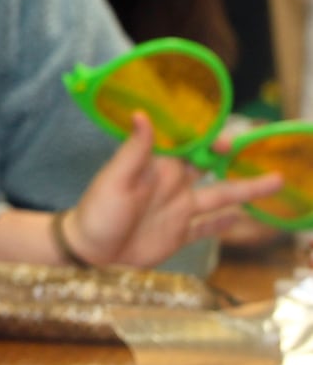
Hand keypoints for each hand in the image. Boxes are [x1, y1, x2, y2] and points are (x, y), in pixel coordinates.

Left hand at [66, 113, 283, 266]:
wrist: (91, 250)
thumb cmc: (98, 210)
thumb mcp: (115, 178)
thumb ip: (135, 149)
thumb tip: (141, 113)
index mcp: (158, 168)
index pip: (189, 147)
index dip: (208, 138)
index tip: (229, 136)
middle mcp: (172, 185)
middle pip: (210, 168)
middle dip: (232, 158)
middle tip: (257, 149)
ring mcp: (178, 210)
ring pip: (220, 197)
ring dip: (245, 190)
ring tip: (274, 181)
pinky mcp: (178, 235)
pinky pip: (206, 227)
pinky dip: (224, 224)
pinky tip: (241, 218)